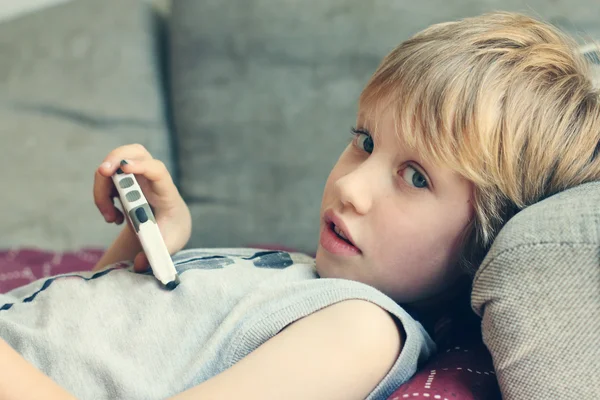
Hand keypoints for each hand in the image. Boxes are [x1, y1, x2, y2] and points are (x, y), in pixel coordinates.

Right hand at [94, 144, 191, 270]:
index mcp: (167, 192)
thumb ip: (155, 255)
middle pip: (135, 152)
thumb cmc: (170, 233)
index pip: (158, 171)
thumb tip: (139, 264)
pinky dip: (102, 196)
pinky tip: (113, 217)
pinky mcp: (124, 180)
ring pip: (115, 166)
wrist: (169, 226)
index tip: (125, 168)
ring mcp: (138, 176)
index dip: (142, 166)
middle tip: (102, 172)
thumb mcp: (167, 246)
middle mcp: (152, 178)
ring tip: (111, 220)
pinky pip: (107, 179)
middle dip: (115, 158)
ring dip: (102, 190)